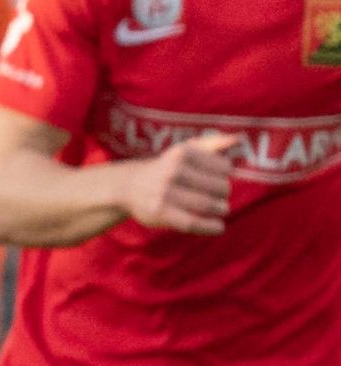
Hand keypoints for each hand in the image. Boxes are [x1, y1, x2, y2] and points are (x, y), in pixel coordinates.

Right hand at [121, 133, 237, 235]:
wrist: (128, 187)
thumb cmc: (165, 168)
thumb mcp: (184, 150)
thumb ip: (212, 144)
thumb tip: (237, 139)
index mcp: (182, 153)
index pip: (225, 168)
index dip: (225, 176)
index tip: (217, 179)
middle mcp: (173, 171)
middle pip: (220, 187)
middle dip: (223, 195)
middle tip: (218, 198)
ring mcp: (165, 193)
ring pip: (209, 205)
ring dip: (220, 211)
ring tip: (218, 211)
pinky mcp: (160, 213)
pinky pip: (194, 223)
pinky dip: (212, 227)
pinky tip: (218, 227)